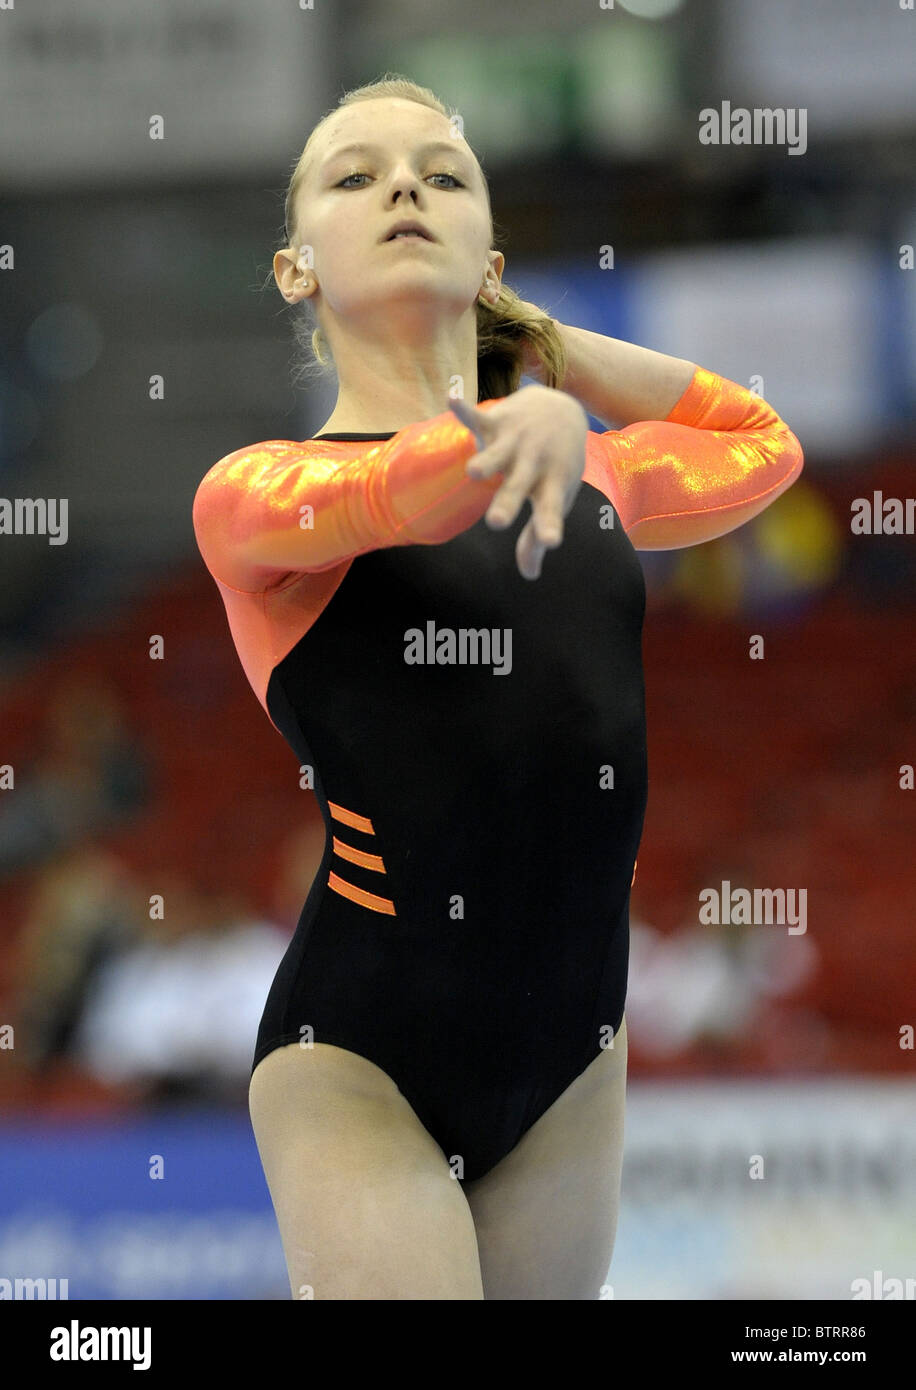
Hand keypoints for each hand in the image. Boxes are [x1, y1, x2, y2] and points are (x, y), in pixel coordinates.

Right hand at [449, 385, 587, 579]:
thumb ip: (536, 537)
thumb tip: (530, 575)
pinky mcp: (497, 422)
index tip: (550, 541)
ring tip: (473, 473)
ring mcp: (515, 441)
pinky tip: (451, 398)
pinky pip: (478, 416)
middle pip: (518, 486)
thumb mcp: (554, 498)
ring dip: (487, 461)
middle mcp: (534, 463)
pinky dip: (465, 409)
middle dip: (507, 502)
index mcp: (550, 486)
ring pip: (497, 454)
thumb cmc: (557, 466)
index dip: (548, 527)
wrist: (562, 409)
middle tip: (496, 523)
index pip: (549, 511)